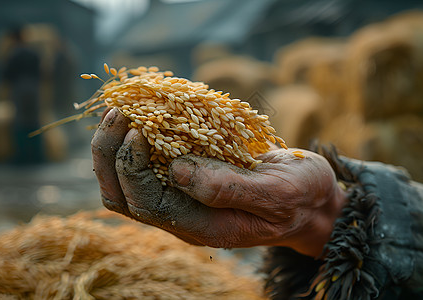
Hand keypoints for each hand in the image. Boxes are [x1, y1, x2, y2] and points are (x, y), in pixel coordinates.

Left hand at [91, 108, 346, 256]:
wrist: (311, 200)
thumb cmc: (300, 196)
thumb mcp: (277, 192)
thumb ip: (230, 188)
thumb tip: (177, 171)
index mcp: (204, 226)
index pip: (147, 203)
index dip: (132, 166)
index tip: (137, 128)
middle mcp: (185, 217)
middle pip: (124, 197)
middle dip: (110, 155)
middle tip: (115, 113)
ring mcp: (185, 201)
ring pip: (129, 184)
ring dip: (116, 149)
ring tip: (119, 111)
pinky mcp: (190, 183)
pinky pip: (150, 168)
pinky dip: (137, 143)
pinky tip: (142, 116)